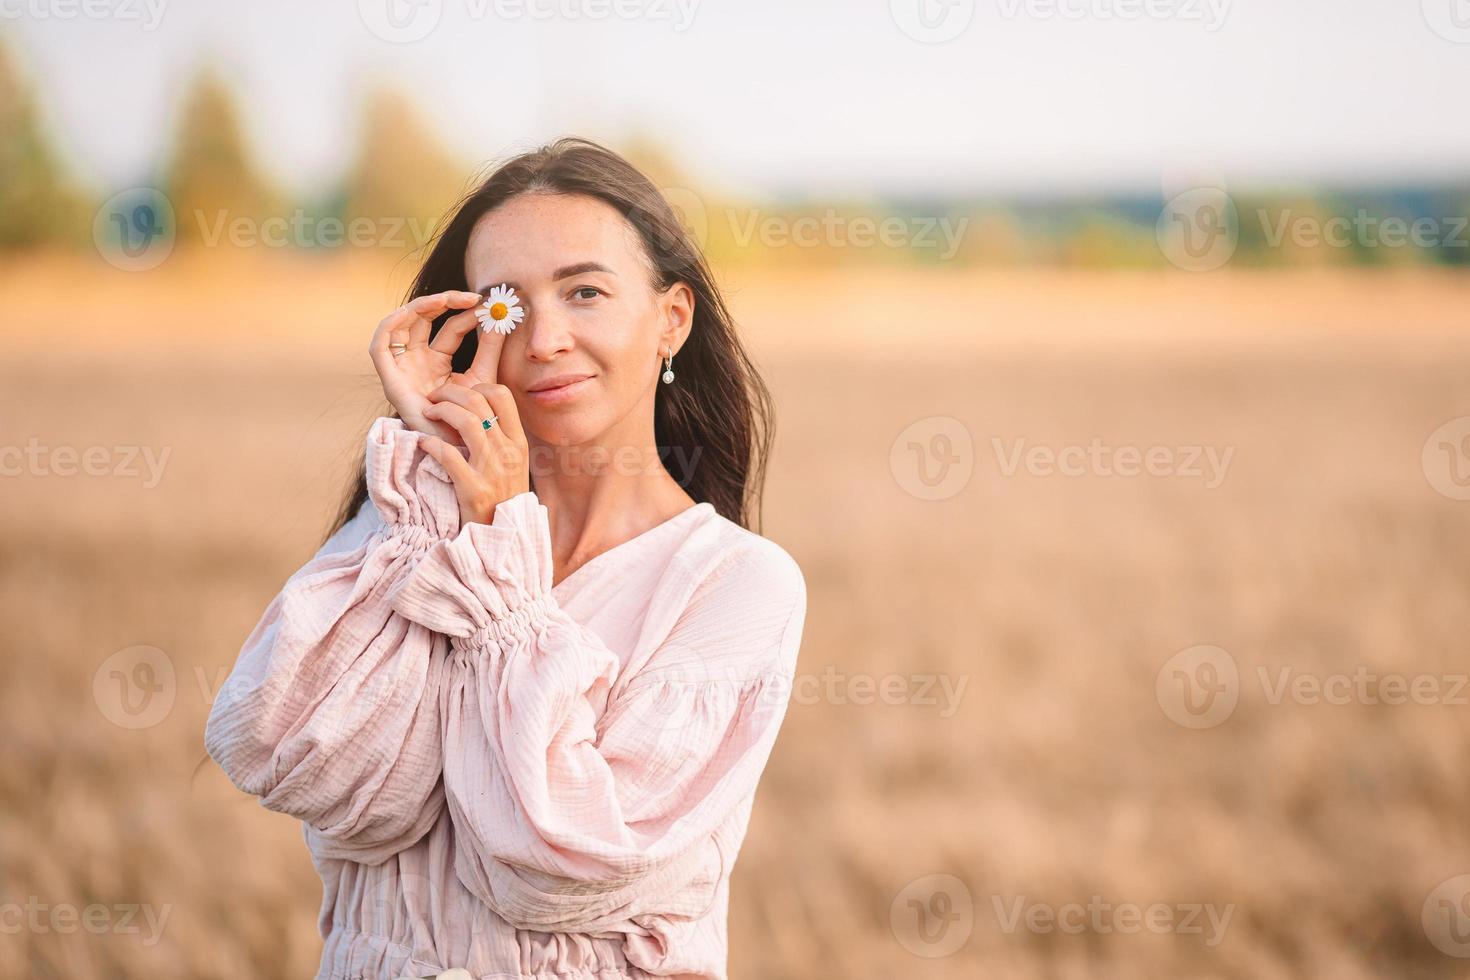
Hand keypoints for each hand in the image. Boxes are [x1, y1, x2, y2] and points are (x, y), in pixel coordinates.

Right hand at [368, 290, 495, 442]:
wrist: (458, 448)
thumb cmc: (470, 418)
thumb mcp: (483, 376)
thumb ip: (490, 348)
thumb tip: (502, 318)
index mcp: (438, 362)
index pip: (450, 328)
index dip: (466, 315)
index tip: (488, 306)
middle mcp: (418, 361)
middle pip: (424, 320)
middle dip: (444, 302)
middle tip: (471, 297)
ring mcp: (402, 368)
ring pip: (402, 324)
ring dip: (421, 306)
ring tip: (446, 299)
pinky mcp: (389, 379)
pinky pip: (380, 345)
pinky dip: (391, 324)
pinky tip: (410, 312)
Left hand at [420, 381, 530, 526]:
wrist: (504, 540)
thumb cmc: (501, 500)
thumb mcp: (512, 465)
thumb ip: (498, 438)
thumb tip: (472, 409)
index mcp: (518, 443)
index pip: (501, 394)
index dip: (475, 385)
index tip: (457, 394)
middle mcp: (508, 452)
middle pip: (478, 400)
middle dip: (449, 392)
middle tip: (433, 399)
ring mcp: (492, 471)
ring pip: (466, 421)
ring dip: (440, 411)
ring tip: (427, 414)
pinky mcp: (474, 490)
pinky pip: (448, 455)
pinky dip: (431, 444)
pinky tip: (423, 443)